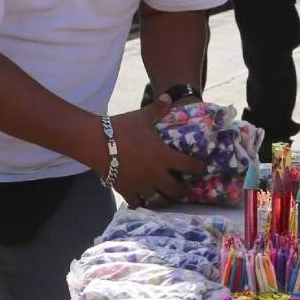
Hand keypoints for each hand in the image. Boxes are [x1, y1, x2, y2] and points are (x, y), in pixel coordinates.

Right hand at [105, 93, 199, 207]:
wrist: (96, 142)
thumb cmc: (121, 128)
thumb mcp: (142, 116)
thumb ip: (158, 109)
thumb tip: (168, 96)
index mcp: (164, 156)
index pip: (190, 166)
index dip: (200, 168)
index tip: (203, 169)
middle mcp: (156, 174)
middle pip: (177, 190)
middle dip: (184, 191)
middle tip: (186, 189)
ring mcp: (141, 184)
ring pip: (159, 200)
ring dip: (165, 199)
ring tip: (167, 196)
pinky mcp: (126, 190)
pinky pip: (138, 203)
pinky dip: (142, 202)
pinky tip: (144, 199)